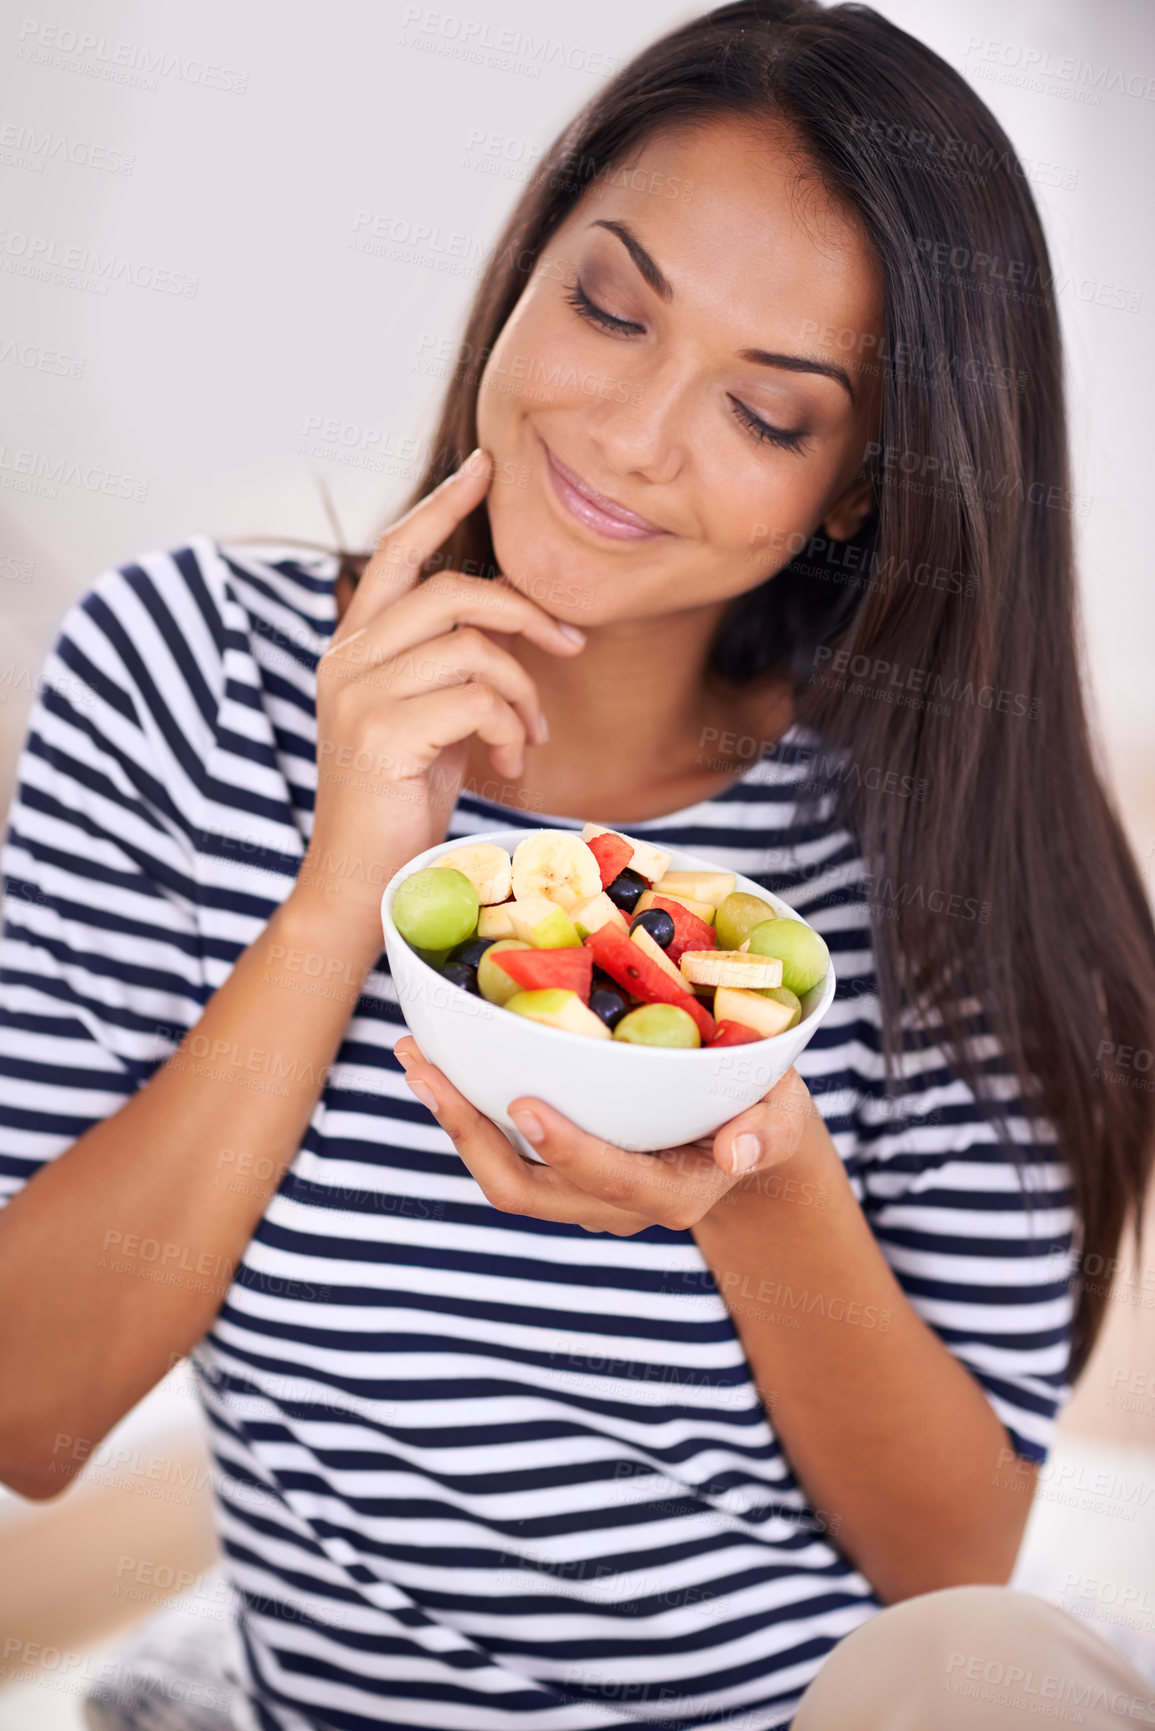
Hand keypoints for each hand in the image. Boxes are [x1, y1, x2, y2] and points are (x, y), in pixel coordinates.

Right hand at [292, 447, 586, 931]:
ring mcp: (358, 695)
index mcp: (354, 648)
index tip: (486, 467)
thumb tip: (508, 630)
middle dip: (523, 611)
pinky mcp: (381, 733)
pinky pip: (476, 699)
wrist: (358, 883)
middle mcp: (346, 661)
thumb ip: (447, 670)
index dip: (443, 506)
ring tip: (530, 738)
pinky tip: (510, 763)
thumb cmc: (400, 804)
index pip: (397, 553)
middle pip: (449, 591)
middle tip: (569, 644)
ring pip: (472, 648)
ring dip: (522, 693)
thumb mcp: (426, 721)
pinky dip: (510, 729)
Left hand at [393, 1038, 814, 1233]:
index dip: (565, 1148)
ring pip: (502, 1176)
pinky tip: (439, 1058)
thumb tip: (739, 1151)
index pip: (609, 1179)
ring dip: (453, 1119)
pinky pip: (501, 1154)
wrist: (747, 1140)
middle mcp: (615, 1206)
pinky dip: (466, 1110)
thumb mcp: (783, 1115)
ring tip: (415, 1055)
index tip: (524, 1105)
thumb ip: (767, 1131)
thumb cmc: (766, 1113)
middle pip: (527, 1190)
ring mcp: (580, 1196)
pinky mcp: (559, 1174)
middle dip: (469, 1135)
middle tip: (426, 1068)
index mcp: (670, 1193)